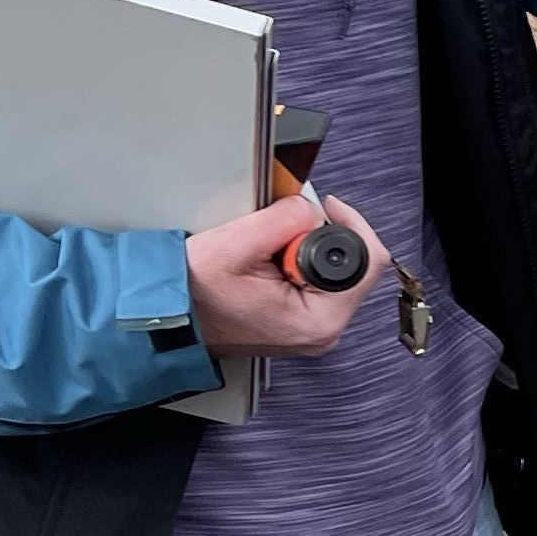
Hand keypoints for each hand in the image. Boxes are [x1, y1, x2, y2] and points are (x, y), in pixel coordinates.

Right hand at [186, 196, 389, 360]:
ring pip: (333, 270)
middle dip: (320, 236)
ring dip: (305, 248)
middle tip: (280, 235)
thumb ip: (286, 219)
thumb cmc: (193, 293)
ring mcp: (313, 328)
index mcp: (318, 320)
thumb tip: (312, 208)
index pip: (368, 261)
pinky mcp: (302, 320)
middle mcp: (323, 330)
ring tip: (269, 252)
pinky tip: (270, 262)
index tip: (323, 205)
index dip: (348, 222)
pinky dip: (297, 261)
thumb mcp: (238, 244)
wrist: (168, 315)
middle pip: (353, 265)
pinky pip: (316, 280)